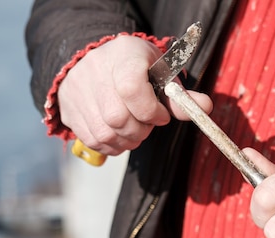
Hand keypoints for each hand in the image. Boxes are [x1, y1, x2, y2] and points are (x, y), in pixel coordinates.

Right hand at [57, 35, 212, 154]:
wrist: (97, 60)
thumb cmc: (137, 68)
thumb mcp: (162, 73)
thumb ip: (180, 96)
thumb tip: (205, 108)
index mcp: (123, 55)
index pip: (132, 88)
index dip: (151, 110)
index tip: (161, 115)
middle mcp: (94, 71)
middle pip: (118, 118)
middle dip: (141, 129)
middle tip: (148, 123)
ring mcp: (77, 91)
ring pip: (106, 133)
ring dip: (128, 140)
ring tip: (136, 128)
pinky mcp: (69, 110)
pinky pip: (94, 141)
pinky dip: (113, 145)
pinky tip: (121, 135)